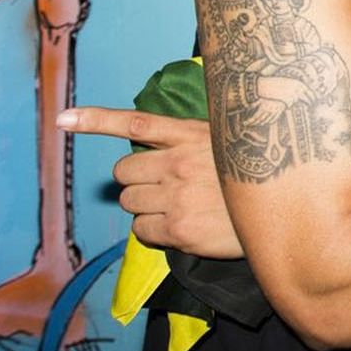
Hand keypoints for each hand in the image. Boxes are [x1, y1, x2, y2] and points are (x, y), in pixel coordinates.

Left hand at [56, 106, 244, 258]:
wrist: (286, 215)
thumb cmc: (256, 177)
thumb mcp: (229, 143)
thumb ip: (193, 139)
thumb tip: (161, 143)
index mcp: (191, 136)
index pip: (135, 124)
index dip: (96, 120)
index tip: (64, 119)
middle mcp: (179, 164)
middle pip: (123, 172)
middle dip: (136, 180)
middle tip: (161, 187)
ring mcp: (177, 197)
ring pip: (130, 202)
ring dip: (144, 206)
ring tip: (176, 208)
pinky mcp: (179, 229)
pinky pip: (142, 230)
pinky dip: (154, 231)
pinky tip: (180, 227)